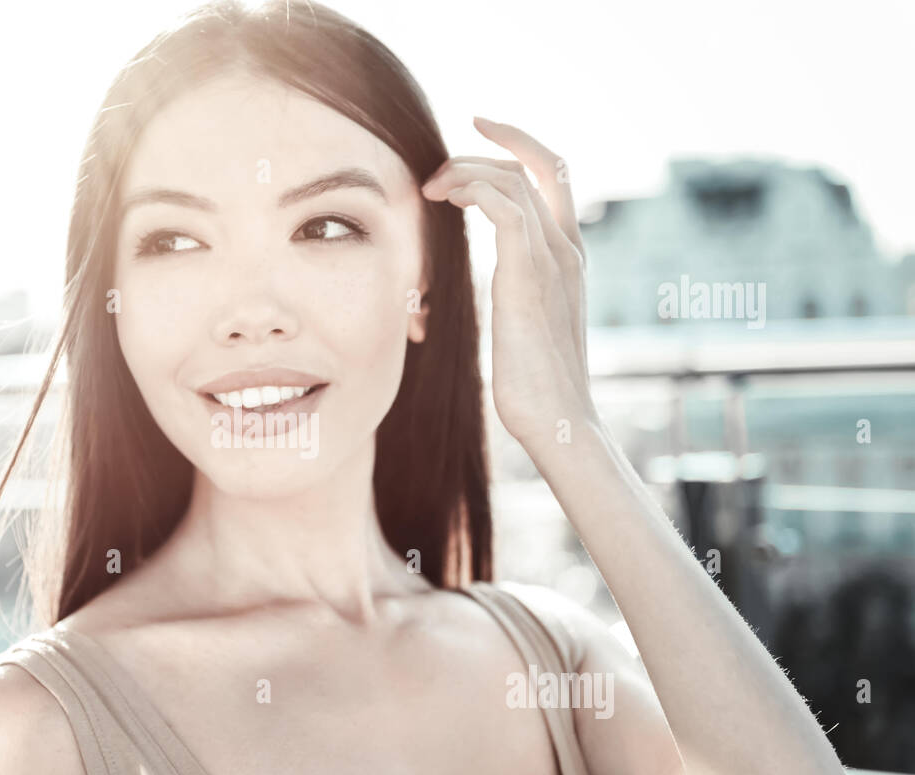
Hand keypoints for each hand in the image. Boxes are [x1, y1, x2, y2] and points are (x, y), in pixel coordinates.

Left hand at [421, 117, 596, 448]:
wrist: (559, 423)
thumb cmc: (536, 387)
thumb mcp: (524, 326)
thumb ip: (514, 293)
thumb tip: (487, 288)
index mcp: (569, 257)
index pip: (553, 176)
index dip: (518, 143)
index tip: (478, 128)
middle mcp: (567, 250)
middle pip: (537, 166)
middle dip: (485, 150)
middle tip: (436, 170)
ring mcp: (553, 262)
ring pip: (516, 182)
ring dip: (466, 172)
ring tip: (430, 190)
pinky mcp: (529, 279)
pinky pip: (508, 211)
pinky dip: (475, 192)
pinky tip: (446, 199)